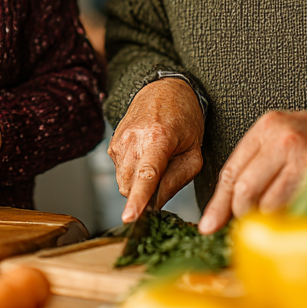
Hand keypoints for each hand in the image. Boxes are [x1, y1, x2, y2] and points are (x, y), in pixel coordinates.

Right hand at [109, 78, 203, 222]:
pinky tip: (145, 157)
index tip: (130, 218)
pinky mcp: (112, 145)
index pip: (146, 175)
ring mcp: (119, 142)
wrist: (163, 89)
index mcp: (158, 138)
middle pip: (130, 186)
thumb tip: (157, 205)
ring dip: (138, 184)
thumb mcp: (194, 151)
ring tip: (157, 163)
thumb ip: (177, 180)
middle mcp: (134, 139)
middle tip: (164, 181)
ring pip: (123, 182)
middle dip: (143, 195)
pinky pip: (120, 172)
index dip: (138, 199)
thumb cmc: (184, 119)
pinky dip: (132, 173)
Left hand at [197, 106, 306, 233]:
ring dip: (270, 220)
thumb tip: (215, 216)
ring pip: (271, 208)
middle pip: (246, 192)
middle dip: (243, 214)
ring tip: (278, 216)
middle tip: (251, 220)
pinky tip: (299, 215)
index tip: (210, 226)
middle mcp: (287, 143)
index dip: (219, 205)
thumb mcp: (275, 138)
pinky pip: (300, 214)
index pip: (231, 173)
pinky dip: (294, 222)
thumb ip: (247, 168)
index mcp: (268, 128)